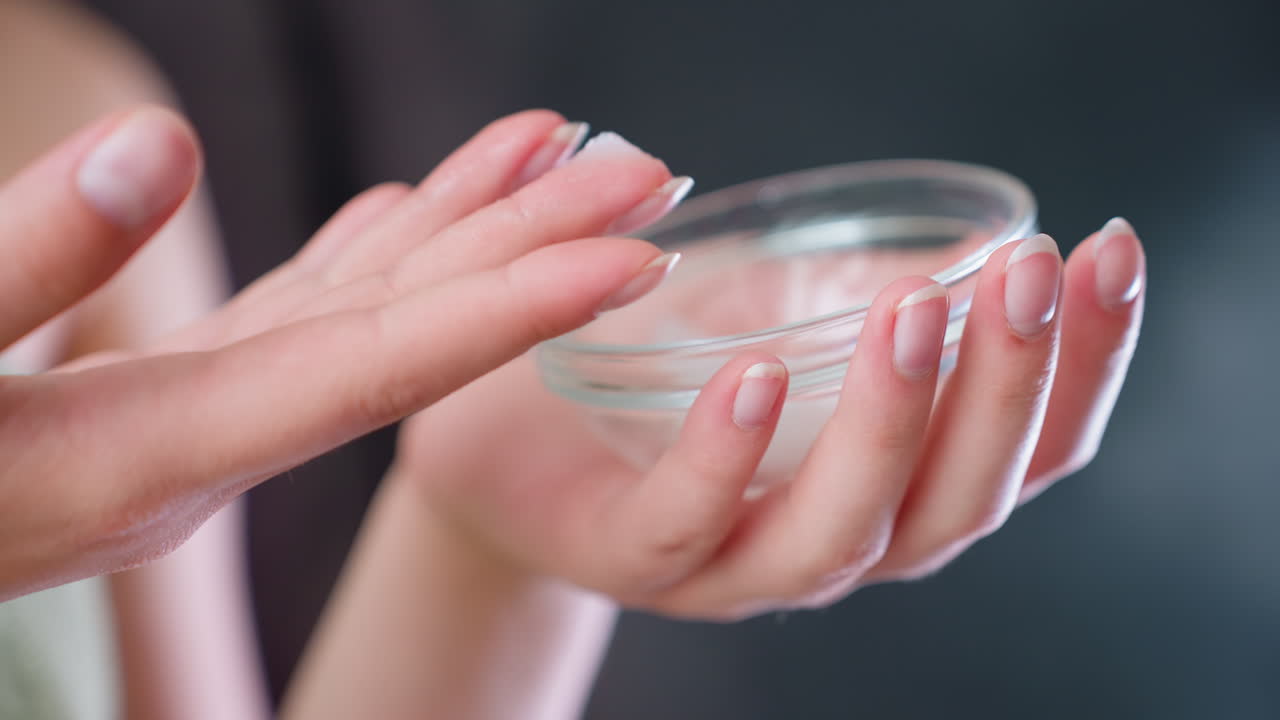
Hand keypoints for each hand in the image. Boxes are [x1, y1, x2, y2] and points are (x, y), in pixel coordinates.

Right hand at [0, 106, 685, 597]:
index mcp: (146, 453)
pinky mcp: (156, 403)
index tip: (629, 253)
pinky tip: (415, 214)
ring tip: (562, 154)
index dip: (508, 308)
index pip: (372, 371)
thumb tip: (162, 146)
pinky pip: (293, 323)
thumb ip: (18, 264)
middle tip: (652, 173)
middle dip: (536, 253)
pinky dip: (364, 261)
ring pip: (361, 317)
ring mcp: (187, 426)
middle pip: (404, 340)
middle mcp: (200, 449)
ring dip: (468, 234)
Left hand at [399, 219, 1144, 619]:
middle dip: (1009, 389)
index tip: (1109, 252)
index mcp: (892, 488)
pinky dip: (730, 454)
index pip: (1025, 451)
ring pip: (844, 530)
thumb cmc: (664, 368)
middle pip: (959, 502)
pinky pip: (690, 523)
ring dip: (894, 420)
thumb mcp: (784, 312)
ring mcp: (736, 565)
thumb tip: (974, 236)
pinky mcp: (635, 557)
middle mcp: (837, 542)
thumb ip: (869, 290)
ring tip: (917, 310)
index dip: (1085, 362)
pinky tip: (760, 370)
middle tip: (1030, 273)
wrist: (517, 439)